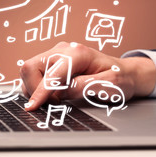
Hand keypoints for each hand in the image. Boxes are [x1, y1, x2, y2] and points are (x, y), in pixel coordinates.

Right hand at [20, 42, 155, 110]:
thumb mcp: (108, 85)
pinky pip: (35, 73)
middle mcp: (64, 49)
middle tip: (54, 103)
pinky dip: (39, 86)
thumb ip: (83, 87)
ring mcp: (57, 54)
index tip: (32, 107)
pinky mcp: (54, 61)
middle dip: (35, 89)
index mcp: (78, 54)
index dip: (40, 92)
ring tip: (57, 98)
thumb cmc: (120, 78)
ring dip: (36, 88)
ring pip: (30, 71)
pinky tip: (55, 93)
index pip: (50, 74)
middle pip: (31, 67)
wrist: (125, 72)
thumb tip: (59, 92)